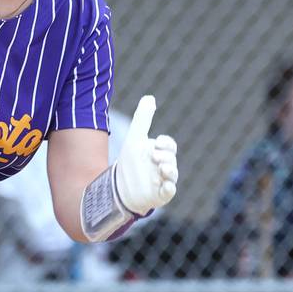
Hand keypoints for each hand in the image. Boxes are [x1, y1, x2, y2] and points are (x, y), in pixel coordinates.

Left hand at [115, 95, 177, 215]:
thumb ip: (143, 118)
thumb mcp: (135, 138)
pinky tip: (165, 185)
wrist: (119, 186)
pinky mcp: (160, 194)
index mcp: (160, 152)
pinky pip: (169, 192)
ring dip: (169, 170)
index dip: (166, 143)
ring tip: (161, 168)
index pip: (169, 145)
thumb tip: (150, 97)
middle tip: (155, 156)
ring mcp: (163, 181)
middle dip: (166, 156)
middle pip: (171, 158)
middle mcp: (164, 166)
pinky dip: (169, 188)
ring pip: (173, 175)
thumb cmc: (130, 162)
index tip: (157, 143)